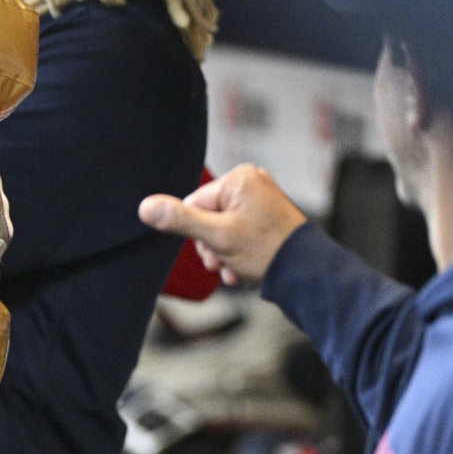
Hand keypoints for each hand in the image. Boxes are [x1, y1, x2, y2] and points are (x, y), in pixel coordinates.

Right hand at [138, 164, 307, 285]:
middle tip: (223, 262)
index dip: (198, 233)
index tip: (212, 250)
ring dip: (222, 253)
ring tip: (234, 269)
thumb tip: (146, 207)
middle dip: (211, 246)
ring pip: (221, 228)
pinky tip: (242, 267)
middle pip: (207, 217)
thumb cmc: (268, 251)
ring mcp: (261, 200)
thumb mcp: (218, 236)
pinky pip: (238, 232)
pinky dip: (236, 252)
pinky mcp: (266, 216)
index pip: (194, 204)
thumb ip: (180, 220)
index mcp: (240, 179)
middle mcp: (252, 183)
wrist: (306, 274)